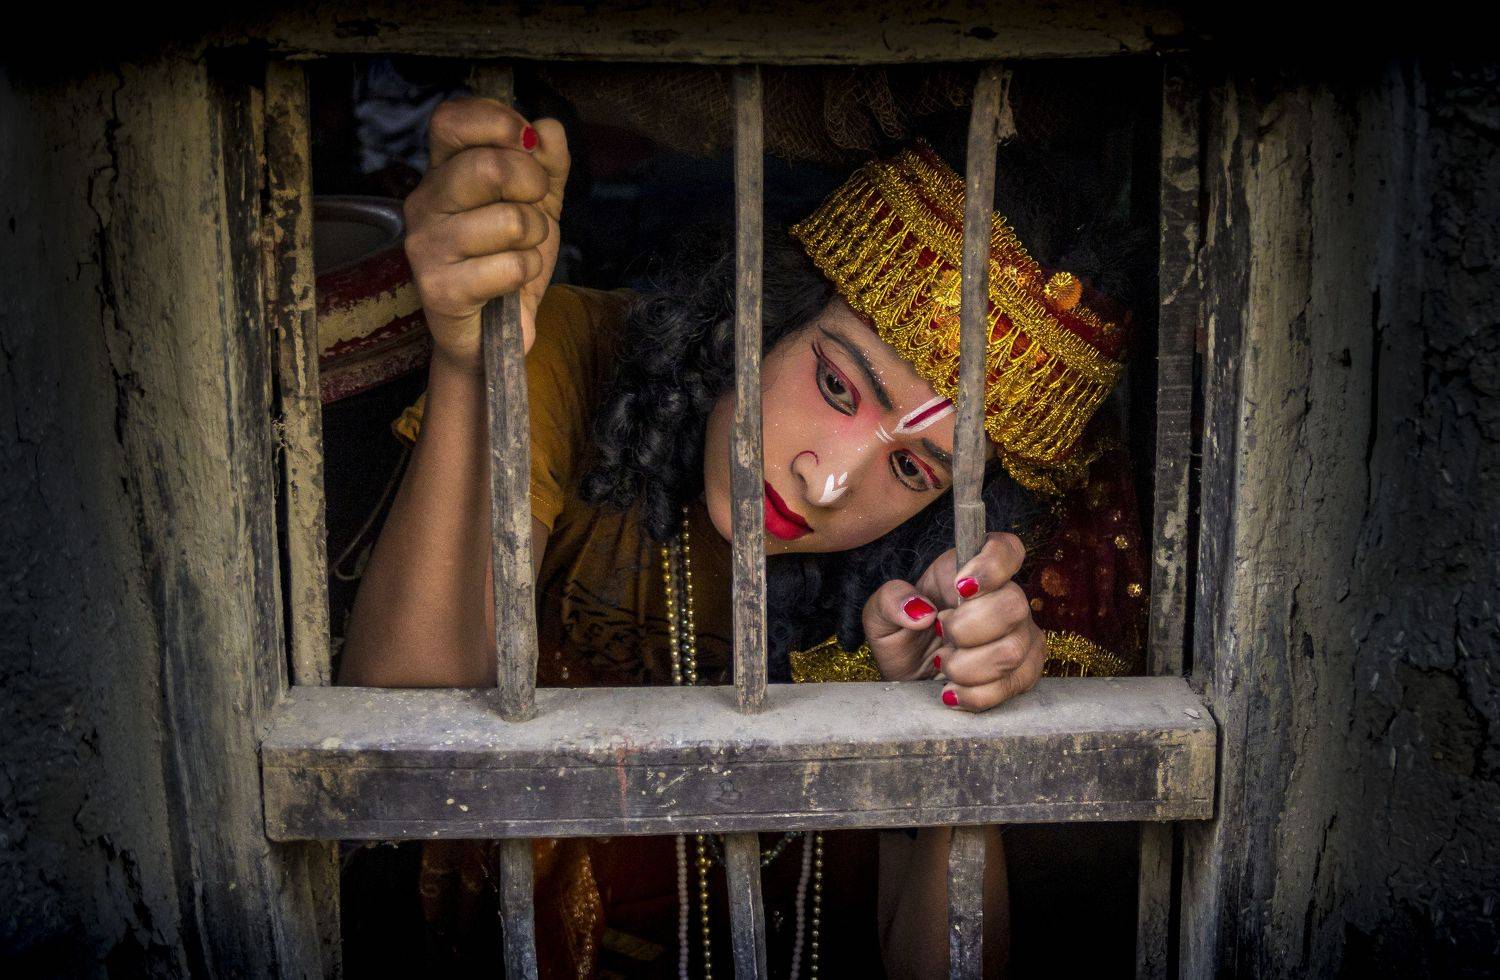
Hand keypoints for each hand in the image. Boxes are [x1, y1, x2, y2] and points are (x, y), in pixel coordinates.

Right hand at [402, 97, 569, 370]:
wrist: (493, 333)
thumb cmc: (508, 259)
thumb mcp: (538, 202)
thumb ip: (547, 163)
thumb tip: (547, 129)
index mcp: (442, 171)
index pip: (450, 119)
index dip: (497, 121)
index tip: (528, 144)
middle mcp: (424, 202)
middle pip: (488, 166)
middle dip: (533, 186)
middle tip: (536, 208)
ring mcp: (426, 245)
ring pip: (509, 220)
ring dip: (535, 237)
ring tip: (521, 251)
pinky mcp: (439, 289)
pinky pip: (510, 266)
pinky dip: (526, 272)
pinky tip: (511, 281)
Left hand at [862, 531, 1044, 711]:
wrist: (909, 679)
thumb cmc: (901, 636)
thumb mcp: (880, 614)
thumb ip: (891, 601)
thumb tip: (920, 610)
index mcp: (970, 571)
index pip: (1006, 549)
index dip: (992, 565)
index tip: (961, 587)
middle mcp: (1004, 598)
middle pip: (1014, 604)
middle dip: (967, 629)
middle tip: (940, 635)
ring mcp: (1020, 636)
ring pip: (1013, 651)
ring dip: (967, 666)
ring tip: (943, 664)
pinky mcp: (1023, 672)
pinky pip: (1013, 685)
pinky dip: (976, 694)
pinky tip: (952, 691)